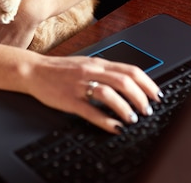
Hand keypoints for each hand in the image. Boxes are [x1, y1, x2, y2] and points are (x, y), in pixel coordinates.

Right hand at [25, 55, 162, 132]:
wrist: (34, 70)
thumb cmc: (60, 70)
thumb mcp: (87, 64)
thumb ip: (106, 71)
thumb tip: (130, 82)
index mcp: (99, 63)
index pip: (130, 70)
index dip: (148, 84)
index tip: (157, 96)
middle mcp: (91, 71)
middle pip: (124, 81)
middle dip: (141, 98)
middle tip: (147, 110)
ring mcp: (80, 85)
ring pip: (109, 94)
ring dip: (125, 108)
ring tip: (132, 119)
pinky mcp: (69, 99)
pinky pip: (90, 111)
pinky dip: (106, 120)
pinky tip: (114, 127)